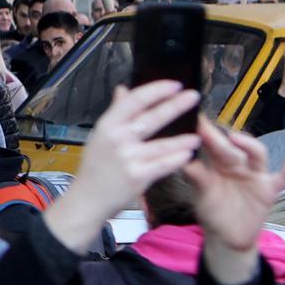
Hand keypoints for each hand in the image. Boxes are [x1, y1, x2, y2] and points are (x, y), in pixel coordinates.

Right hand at [45, 81, 200, 252]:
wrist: (88, 199)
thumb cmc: (95, 167)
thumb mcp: (100, 135)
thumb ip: (115, 112)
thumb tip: (123, 90)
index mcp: (107, 125)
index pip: (134, 101)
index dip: (156, 90)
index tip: (174, 84)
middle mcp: (117, 139)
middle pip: (151, 118)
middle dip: (175, 105)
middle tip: (193, 97)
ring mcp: (128, 158)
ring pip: (162, 144)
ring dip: (183, 138)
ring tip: (197, 135)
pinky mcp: (138, 177)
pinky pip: (164, 165)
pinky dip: (177, 159)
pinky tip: (188, 154)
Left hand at [187, 119, 284, 284]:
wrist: (227, 238)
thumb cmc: (212, 211)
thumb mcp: (201, 195)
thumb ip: (196, 177)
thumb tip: (182, 158)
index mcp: (215, 164)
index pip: (209, 144)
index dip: (202, 132)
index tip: (191, 119)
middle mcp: (236, 165)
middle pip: (230, 148)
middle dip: (218, 138)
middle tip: (204, 127)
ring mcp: (254, 176)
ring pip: (256, 155)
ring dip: (248, 145)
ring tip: (234, 138)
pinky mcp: (268, 190)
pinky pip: (283, 177)